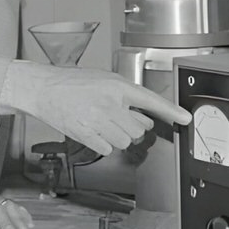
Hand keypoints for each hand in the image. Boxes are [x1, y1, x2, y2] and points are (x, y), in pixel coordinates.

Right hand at [0, 61, 191, 155]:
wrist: (43, 89)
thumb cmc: (71, 82)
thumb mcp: (103, 79)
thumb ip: (125, 95)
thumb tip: (145, 116)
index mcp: (116, 86)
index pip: (151, 100)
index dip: (171, 111)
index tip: (185, 119)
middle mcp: (109, 103)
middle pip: (139, 128)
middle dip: (133, 126)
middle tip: (119, 118)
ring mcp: (97, 120)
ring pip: (125, 141)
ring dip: (119, 136)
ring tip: (104, 124)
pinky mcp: (86, 135)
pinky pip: (108, 149)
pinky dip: (104, 143)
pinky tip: (94, 130)